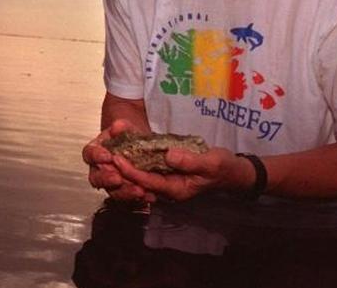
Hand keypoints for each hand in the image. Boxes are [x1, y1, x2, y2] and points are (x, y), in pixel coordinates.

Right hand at [82, 120, 153, 201]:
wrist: (140, 146)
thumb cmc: (127, 137)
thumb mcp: (125, 128)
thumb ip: (120, 127)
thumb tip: (117, 127)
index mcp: (95, 152)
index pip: (89, 154)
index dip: (96, 156)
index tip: (106, 156)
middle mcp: (100, 170)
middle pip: (97, 178)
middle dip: (107, 179)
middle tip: (118, 178)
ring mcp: (111, 183)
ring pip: (113, 191)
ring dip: (125, 192)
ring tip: (138, 190)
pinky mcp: (124, 192)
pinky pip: (129, 198)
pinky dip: (139, 198)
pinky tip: (149, 195)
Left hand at [111, 146, 252, 201]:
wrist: (232, 170)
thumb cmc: (222, 167)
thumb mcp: (211, 162)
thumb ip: (190, 161)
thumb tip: (168, 155)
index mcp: (176, 189)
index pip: (148, 181)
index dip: (132, 171)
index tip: (117, 159)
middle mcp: (167, 187)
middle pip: (139, 180)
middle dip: (122, 170)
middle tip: (105, 156)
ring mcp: (167, 179)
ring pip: (141, 174)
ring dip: (125, 164)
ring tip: (108, 150)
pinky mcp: (167, 170)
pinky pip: (148, 166)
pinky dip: (136, 158)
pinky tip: (125, 146)